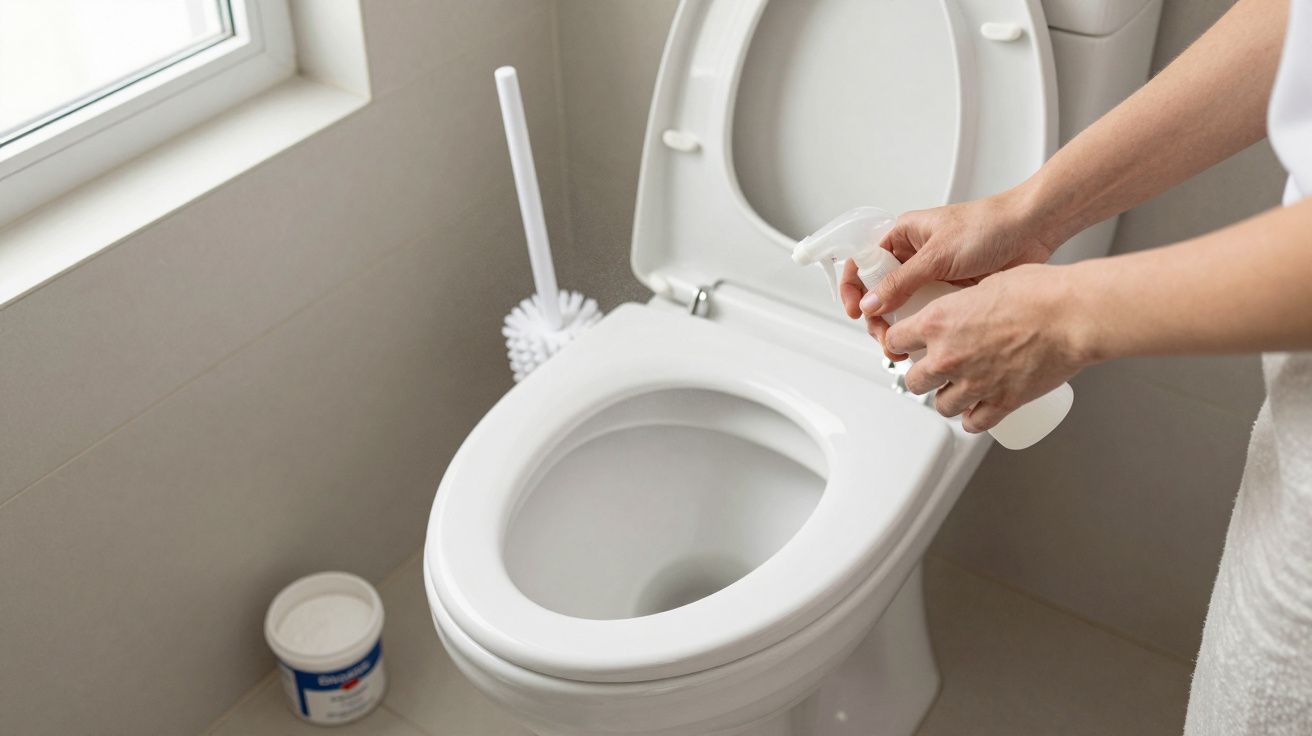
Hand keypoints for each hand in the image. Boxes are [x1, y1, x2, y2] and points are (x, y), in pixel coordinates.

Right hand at [838, 188, 1059, 359]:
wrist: (1031, 231)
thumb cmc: (989, 226)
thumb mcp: (938, 255)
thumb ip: (902, 282)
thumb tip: (871, 304)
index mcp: (902, 236)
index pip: (862, 262)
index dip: (853, 287)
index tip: (856, 310)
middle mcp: (913, 256)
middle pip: (879, 292)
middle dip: (878, 318)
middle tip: (885, 337)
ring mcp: (931, 276)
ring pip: (902, 308)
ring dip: (898, 328)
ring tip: (902, 347)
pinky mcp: (949, 293)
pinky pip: (926, 314)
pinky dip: (921, 329)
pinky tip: (923, 342)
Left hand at [882, 264, 1091, 432]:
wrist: (1073, 316)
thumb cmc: (1038, 293)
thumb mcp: (986, 285)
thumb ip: (966, 303)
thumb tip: (966, 309)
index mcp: (938, 323)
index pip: (896, 341)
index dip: (900, 343)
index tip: (906, 345)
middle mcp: (948, 357)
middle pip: (913, 380)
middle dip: (923, 375)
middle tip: (934, 370)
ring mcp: (973, 384)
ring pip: (941, 406)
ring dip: (947, 399)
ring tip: (958, 391)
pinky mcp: (1001, 403)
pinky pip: (975, 423)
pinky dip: (973, 420)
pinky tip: (976, 412)